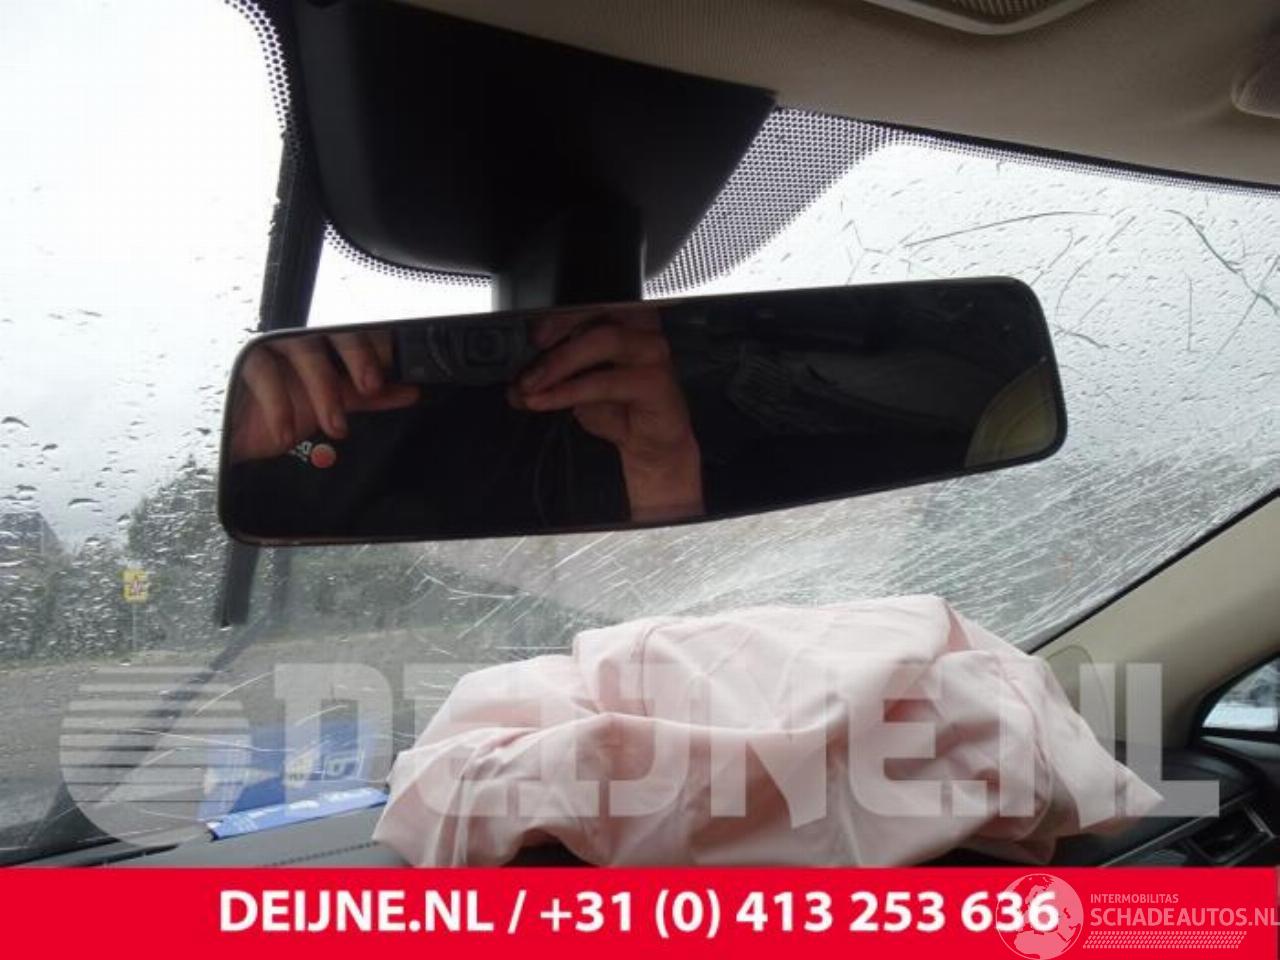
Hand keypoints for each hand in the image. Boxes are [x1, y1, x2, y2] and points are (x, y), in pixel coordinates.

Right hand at [229, 330, 418, 462]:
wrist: (234, 441)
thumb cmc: (279, 416)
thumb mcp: (331, 407)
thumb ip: (368, 397)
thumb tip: (410, 391)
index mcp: (323, 347)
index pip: (355, 331)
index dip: (377, 345)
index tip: (395, 370)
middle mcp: (298, 341)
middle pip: (331, 328)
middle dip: (356, 354)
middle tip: (370, 386)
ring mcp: (269, 346)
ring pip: (301, 346)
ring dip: (322, 387)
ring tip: (335, 428)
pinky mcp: (240, 360)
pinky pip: (262, 370)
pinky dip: (278, 405)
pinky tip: (286, 434)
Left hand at [509, 308, 703, 521]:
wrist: (648, 445)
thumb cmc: (617, 407)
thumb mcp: (573, 386)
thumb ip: (546, 376)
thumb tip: (514, 381)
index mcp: (621, 317)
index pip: (590, 299)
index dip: (559, 309)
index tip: (532, 330)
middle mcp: (641, 327)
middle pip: (599, 308)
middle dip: (558, 325)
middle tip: (530, 349)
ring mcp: (651, 353)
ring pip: (602, 340)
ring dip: (559, 362)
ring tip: (531, 384)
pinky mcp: (655, 383)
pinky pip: (606, 381)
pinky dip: (569, 391)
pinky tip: (546, 400)